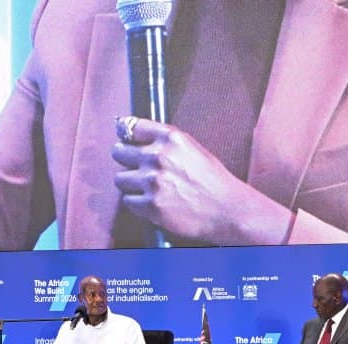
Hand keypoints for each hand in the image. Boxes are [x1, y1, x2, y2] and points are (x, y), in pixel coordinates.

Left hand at [112, 118, 292, 244]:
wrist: (228, 211)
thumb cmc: (215, 183)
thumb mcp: (193, 150)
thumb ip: (166, 144)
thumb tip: (139, 141)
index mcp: (171, 138)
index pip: (132, 127)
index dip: (128, 137)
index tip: (127, 142)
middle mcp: (159, 157)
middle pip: (119, 152)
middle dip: (125, 160)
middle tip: (135, 169)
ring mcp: (153, 182)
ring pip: (120, 179)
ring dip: (130, 184)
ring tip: (148, 189)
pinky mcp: (151, 205)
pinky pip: (128, 201)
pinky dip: (137, 204)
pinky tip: (153, 203)